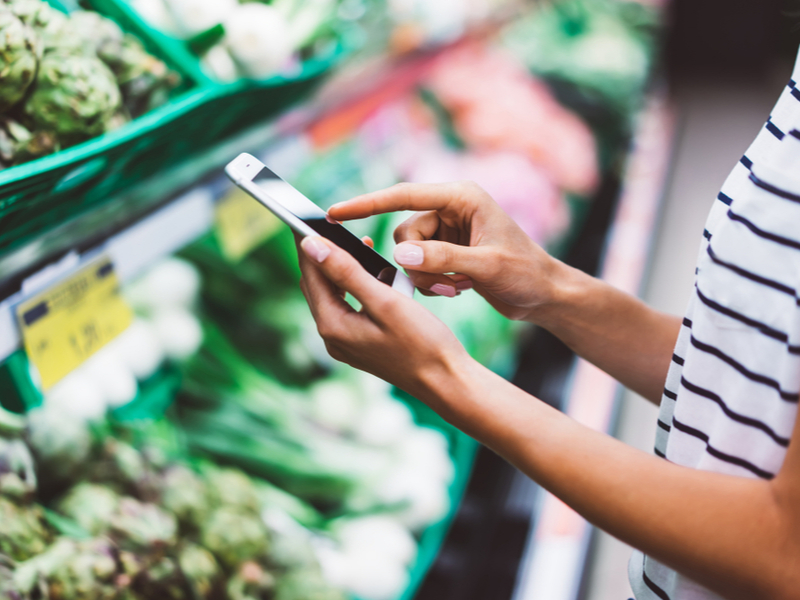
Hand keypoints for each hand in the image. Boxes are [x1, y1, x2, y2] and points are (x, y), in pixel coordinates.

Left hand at [296, 234, 471, 402]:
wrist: (446, 381)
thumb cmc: (423, 342)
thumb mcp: (385, 301)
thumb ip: (347, 272)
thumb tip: (311, 246)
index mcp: (333, 326)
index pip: (311, 273)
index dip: (308, 242)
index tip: (305, 215)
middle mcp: (333, 338)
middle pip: (317, 285)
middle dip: (322, 254)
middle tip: (330, 225)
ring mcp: (346, 344)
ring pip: (332, 296)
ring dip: (341, 270)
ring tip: (358, 245)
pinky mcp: (360, 345)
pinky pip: (348, 308)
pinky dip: (356, 287)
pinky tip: (374, 275)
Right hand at [328, 181, 561, 320]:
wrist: (544, 294)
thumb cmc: (525, 273)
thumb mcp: (486, 266)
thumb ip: (442, 259)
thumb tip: (398, 254)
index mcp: (461, 197)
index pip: (403, 195)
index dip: (366, 203)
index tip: (334, 213)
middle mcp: (451, 209)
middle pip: (404, 233)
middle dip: (416, 263)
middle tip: (445, 283)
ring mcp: (448, 231)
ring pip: (408, 253)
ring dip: (426, 276)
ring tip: (458, 288)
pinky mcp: (447, 250)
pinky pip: (419, 265)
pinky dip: (432, 282)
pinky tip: (459, 289)